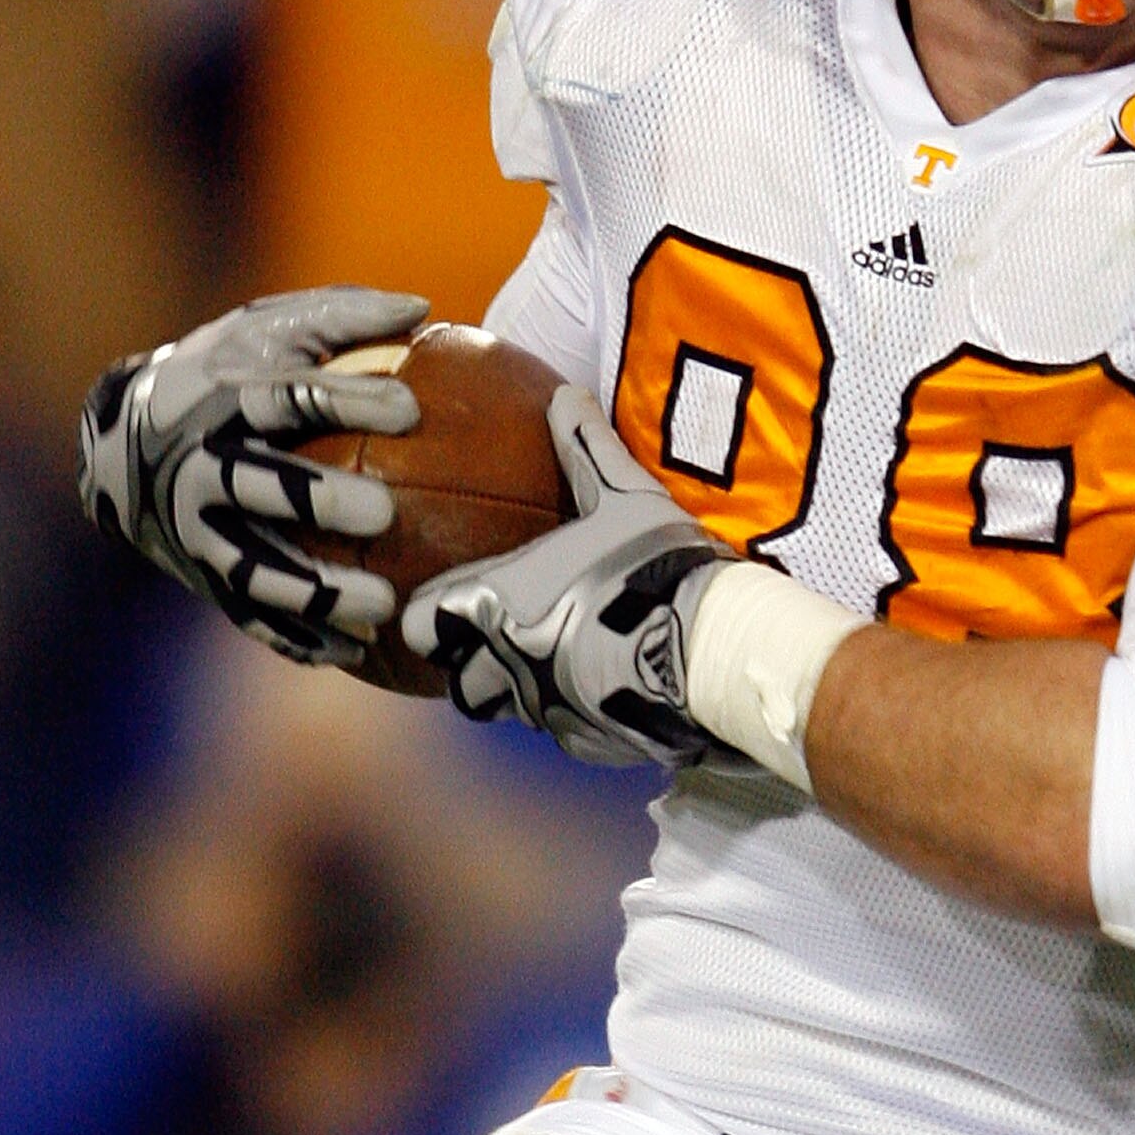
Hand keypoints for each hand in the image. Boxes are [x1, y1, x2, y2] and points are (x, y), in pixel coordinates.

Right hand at [78, 286, 427, 666]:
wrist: (121, 441)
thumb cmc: (224, 372)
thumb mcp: (266, 328)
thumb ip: (342, 316)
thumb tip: (423, 309)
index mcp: (223, 400)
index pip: (287, 396)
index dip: (345, 399)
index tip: (409, 407)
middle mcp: (202, 468)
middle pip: (259, 485)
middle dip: (318, 499)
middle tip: (384, 513)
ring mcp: (196, 531)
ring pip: (252, 567)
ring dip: (316, 590)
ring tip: (385, 606)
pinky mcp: (202, 577)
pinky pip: (251, 615)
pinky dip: (299, 636)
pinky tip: (356, 653)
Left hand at [402, 387, 730, 762]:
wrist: (713, 643)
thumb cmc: (657, 563)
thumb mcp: (622, 494)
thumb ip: (584, 447)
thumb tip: (564, 394)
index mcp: (498, 602)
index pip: (421, 625)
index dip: (424, 619)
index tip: (437, 610)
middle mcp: (507, 663)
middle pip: (459, 686)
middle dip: (469, 670)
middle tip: (493, 646)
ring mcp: (547, 709)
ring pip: (511, 714)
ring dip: (521, 695)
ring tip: (550, 668)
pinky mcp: (588, 741)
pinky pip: (565, 733)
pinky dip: (573, 716)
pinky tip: (602, 690)